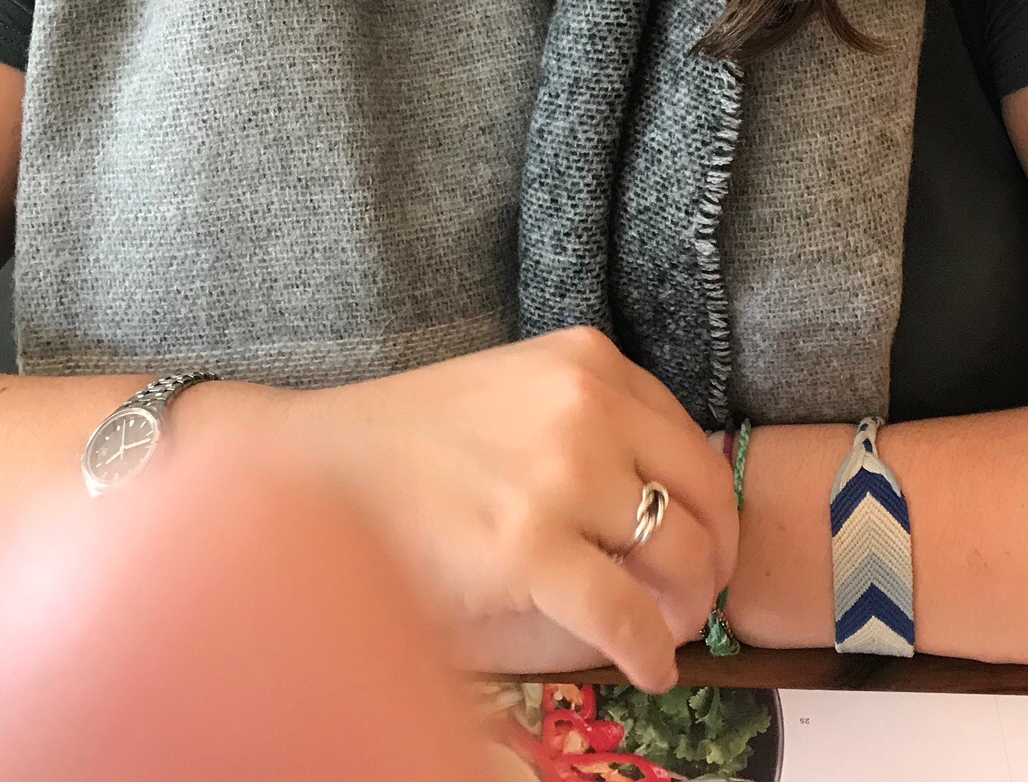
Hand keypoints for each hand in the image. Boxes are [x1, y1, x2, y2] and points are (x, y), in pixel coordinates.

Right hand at [278, 328, 737, 689]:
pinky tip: (647, 669)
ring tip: (670, 634)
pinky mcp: (529, 548)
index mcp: (587, 358)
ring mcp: (562, 473)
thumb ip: (591, 423)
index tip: (704, 540)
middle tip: (700, 597)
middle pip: (702, 493)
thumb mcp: (517, 393)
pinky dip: (649, 651)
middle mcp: (587, 403)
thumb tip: (673, 502)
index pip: (691, 437)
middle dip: (714, 557)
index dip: (710, 503)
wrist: (313, 468)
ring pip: (678, 554)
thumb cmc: (412, 441)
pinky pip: (626, 614)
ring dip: (688, 608)